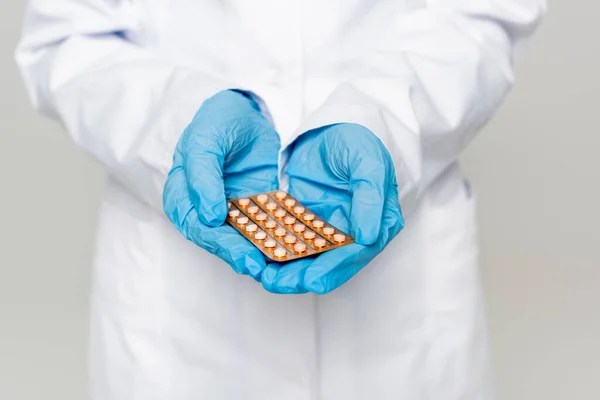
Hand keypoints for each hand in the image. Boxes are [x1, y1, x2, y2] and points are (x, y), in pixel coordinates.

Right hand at [163, 90, 278, 278]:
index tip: (235, 247)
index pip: (193, 223)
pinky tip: (290, 248)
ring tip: (275, 265)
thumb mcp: (206, 140)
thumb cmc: (217, 122)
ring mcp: (230, 211)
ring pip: (240, 238)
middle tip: (257, 265)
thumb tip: (207, 215)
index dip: (213, 239)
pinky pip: (263, 228)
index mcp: (182, 194)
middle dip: (237, 253)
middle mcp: (203, 208)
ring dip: (256, 252)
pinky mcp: (255, 209)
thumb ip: (203, 174)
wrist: (246, 112)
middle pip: (216, 238)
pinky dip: (274, 238)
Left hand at [261, 123, 403, 293]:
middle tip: (278, 282)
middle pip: (331, 264)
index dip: (335, 268)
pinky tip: (259, 256)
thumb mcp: (367, 161)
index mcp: (378, 221)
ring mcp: (330, 229)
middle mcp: (356, 232)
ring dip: (288, 270)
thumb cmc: (355, 140)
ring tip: (264, 276)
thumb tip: (368, 236)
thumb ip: (370, 196)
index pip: (358, 253)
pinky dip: (278, 251)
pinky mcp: (307, 223)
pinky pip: (292, 242)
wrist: (328, 127)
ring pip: (310, 259)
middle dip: (305, 276)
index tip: (312, 279)